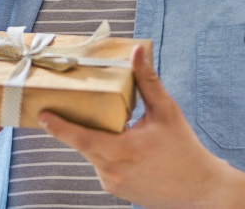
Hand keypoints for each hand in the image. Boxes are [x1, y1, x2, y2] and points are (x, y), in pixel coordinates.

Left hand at [39, 44, 233, 207]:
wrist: (202, 191)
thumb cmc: (185, 150)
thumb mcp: (166, 112)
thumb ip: (147, 81)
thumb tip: (137, 52)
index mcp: (119, 150)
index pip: (79, 137)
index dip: (58, 126)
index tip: (42, 115)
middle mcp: (111, 170)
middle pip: (84, 143)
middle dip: (77, 125)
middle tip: (69, 106)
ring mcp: (113, 183)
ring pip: (94, 155)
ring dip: (96, 139)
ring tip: (111, 124)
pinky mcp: (118, 190)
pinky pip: (104, 166)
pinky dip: (107, 152)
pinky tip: (122, 143)